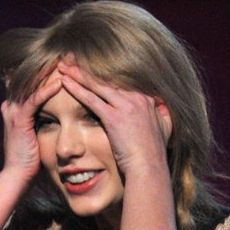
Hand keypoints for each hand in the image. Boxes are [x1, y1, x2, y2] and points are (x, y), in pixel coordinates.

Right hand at [0, 67, 62, 182]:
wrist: (17, 176)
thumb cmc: (30, 159)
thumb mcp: (35, 133)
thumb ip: (41, 119)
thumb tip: (55, 112)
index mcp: (14, 106)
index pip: (29, 81)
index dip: (44, 70)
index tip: (63, 61)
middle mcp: (11, 104)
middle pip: (28, 77)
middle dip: (46, 65)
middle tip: (65, 54)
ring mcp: (13, 111)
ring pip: (31, 84)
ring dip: (47, 72)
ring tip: (65, 61)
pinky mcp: (19, 120)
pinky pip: (34, 100)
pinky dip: (47, 91)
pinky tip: (60, 83)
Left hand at [56, 60, 171, 176]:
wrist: (149, 169)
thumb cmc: (153, 155)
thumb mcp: (165, 130)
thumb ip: (163, 116)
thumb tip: (163, 109)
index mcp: (146, 100)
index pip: (119, 82)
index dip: (103, 76)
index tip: (92, 71)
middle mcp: (137, 98)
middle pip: (107, 79)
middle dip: (89, 70)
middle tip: (73, 60)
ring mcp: (125, 106)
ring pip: (97, 85)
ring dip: (78, 74)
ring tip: (64, 67)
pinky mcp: (114, 117)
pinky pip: (91, 99)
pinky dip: (76, 88)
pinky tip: (64, 82)